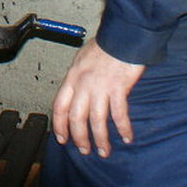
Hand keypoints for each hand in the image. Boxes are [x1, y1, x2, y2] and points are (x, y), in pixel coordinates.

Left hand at [51, 40, 144, 157]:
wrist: (123, 35)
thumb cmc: (106, 44)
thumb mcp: (83, 57)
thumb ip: (79, 76)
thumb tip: (77, 89)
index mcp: (73, 76)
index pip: (60, 106)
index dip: (60, 125)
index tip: (62, 138)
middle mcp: (83, 84)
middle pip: (76, 118)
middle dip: (80, 138)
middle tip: (85, 150)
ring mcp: (100, 87)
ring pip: (96, 121)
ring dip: (100, 140)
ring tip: (104, 151)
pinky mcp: (118, 88)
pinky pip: (119, 115)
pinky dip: (123, 129)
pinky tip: (126, 137)